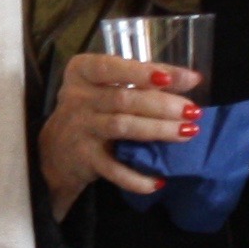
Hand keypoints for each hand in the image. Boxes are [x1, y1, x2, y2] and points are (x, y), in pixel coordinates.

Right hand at [39, 50, 195, 213]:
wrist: (55, 152)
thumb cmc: (93, 111)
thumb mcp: (109, 87)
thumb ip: (146, 79)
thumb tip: (191, 79)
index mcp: (83, 72)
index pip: (111, 67)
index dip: (140, 72)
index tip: (169, 79)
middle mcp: (77, 97)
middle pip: (124, 98)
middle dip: (162, 105)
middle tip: (193, 111)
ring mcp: (80, 128)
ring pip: (123, 126)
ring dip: (158, 130)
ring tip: (187, 132)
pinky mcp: (83, 158)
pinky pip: (113, 168)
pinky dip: (136, 176)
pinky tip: (158, 180)